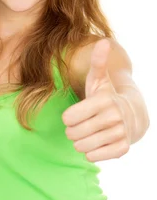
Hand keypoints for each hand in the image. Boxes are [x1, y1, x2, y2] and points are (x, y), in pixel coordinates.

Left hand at [62, 40, 132, 161]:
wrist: (132, 116)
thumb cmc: (107, 97)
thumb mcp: (99, 80)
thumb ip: (97, 63)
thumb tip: (102, 41)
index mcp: (104, 101)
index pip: (68, 118)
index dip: (69, 117)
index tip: (78, 113)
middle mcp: (114, 117)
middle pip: (72, 134)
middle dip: (73, 131)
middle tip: (84, 125)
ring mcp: (119, 134)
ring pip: (81, 147)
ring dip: (81, 142)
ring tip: (90, 133)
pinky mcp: (122, 149)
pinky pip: (93, 157)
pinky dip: (91, 153)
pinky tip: (98, 143)